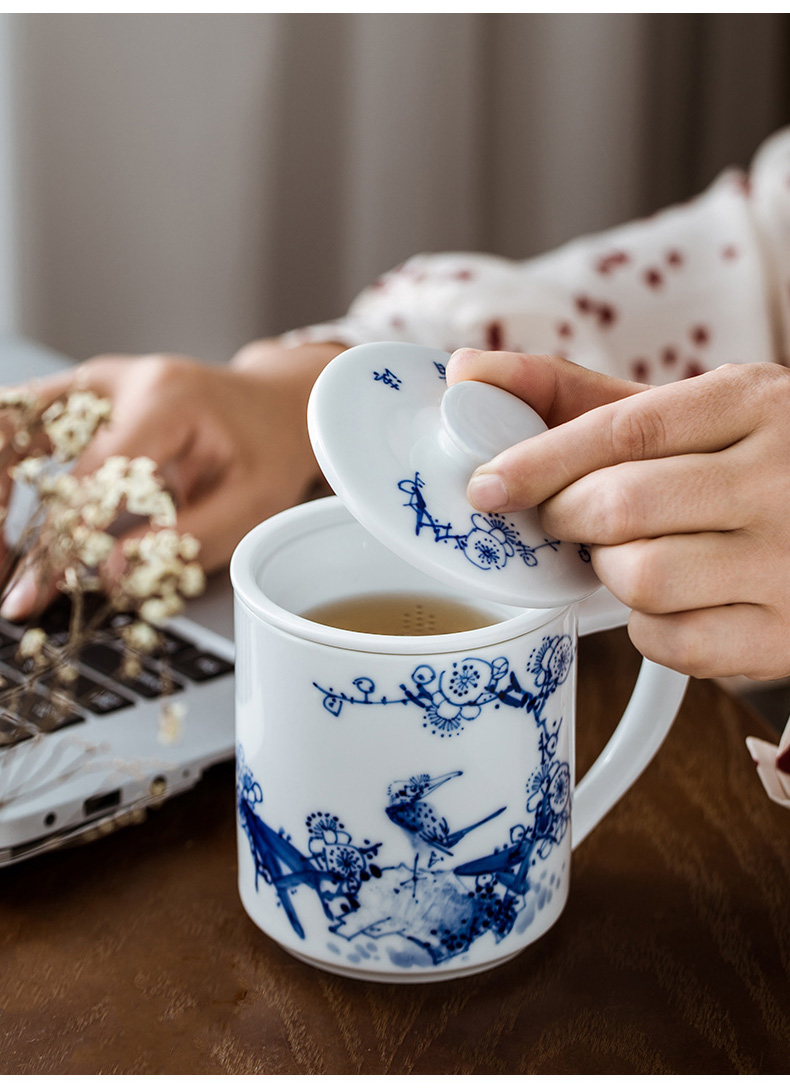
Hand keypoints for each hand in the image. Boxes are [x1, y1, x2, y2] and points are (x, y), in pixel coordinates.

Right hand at [1, 340, 344, 617]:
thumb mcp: (249, 507)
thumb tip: (108, 574)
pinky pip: (26, 424)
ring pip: (13, 420)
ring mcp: (97, 381)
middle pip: (25, 435)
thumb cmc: (268, 453)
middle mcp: (120, 380)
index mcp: (164, 400)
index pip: (89, 477)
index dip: (59, 539)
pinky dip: (7, 466)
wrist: (279, 407)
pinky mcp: (85, 394)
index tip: (34, 589)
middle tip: (5, 567)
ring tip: (3, 549)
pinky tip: (3, 511)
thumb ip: (182, 542)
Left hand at [447, 348, 789, 680]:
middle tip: (567, 517)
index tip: (489, 484)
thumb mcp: (689, 414)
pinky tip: (671, 598)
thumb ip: (579, 396)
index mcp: (753, 403)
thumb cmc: (753, 463)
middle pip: (621, 507)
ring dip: (610, 570)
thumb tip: (471, 372)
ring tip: (633, 551)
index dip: (541, 461)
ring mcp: (788, 561)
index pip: (624, 431)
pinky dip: (647, 626)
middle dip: (568, 518)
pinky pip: (672, 641)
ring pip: (641, 578)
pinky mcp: (785, 634)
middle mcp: (781, 478)